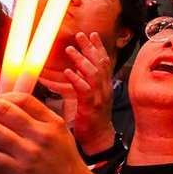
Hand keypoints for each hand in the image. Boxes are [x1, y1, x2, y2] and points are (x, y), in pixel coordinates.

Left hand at [0, 92, 100, 173]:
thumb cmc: (67, 168)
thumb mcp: (61, 138)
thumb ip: (41, 123)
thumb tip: (20, 110)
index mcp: (51, 123)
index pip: (23, 99)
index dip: (0, 95)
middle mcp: (39, 134)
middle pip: (3, 109)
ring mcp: (28, 153)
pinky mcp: (17, 173)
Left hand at [35, 32, 117, 156]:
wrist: (99, 139)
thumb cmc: (92, 119)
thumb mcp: (90, 98)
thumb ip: (84, 83)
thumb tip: (73, 70)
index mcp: (104, 86)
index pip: (104, 62)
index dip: (99, 47)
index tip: (93, 34)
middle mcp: (104, 89)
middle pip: (100, 63)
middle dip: (91, 48)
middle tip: (81, 35)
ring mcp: (99, 97)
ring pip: (93, 74)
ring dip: (81, 60)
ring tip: (70, 50)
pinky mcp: (91, 107)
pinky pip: (84, 90)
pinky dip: (76, 80)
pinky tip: (68, 73)